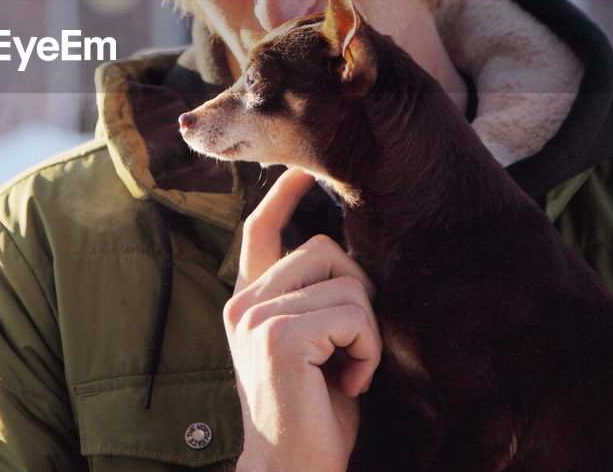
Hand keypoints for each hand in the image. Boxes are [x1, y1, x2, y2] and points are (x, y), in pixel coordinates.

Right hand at [225, 167, 380, 471]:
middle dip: (359, 295)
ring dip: (367, 332)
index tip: (302, 170)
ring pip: (348, 282)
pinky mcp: (280, 336)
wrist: (291, 470)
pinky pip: (354, 314)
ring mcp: (258, 317)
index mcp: (249, 302)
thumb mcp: (311, 346)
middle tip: (351, 349)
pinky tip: (350, 384)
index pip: (261, 231)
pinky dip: (368, 351)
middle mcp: (244, 303)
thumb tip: (346, 255)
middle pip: (325, 250)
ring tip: (349, 372)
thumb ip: (313, 301)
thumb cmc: (314, 416)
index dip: (283, 195)